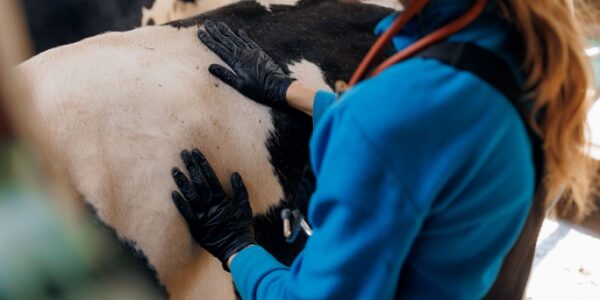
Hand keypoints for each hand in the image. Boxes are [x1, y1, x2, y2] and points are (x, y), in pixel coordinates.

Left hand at [171, 149, 254, 270]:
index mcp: (222, 200)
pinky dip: (180, 203)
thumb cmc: (242, 228)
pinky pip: (186, 213)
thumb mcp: (245, 207)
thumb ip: (240, 190)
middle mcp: (211, 206)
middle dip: (191, 167)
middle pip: (199, 182)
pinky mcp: (196, 227)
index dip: (203, 164)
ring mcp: (203, 216)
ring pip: (190, 196)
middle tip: (183, 153)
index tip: (196, 153)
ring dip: (182, 182)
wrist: (237, 249)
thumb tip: (234, 174)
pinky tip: (173, 193)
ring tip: (174, 170)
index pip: (210, 177)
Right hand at [198, 20, 293, 106]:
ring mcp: (252, 52)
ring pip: (236, 39)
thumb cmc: (259, 90)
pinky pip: (249, 41)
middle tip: (206, 24)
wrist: (278, 87)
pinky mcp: (260, 53)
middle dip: (215, 32)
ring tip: (219, 24)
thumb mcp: (240, 86)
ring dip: (227, 31)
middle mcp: (243, 54)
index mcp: (236, 62)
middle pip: (226, 41)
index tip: (200, 33)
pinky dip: (243, 35)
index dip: (209, 41)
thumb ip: (225, 75)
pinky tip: (238, 31)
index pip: (219, 49)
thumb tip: (210, 67)